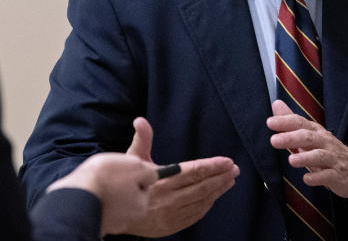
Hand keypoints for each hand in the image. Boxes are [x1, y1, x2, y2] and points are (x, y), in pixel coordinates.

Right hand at [46, 151, 155, 235]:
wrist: (75, 194)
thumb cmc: (105, 178)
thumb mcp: (135, 166)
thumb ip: (149, 171)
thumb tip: (154, 173)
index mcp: (141, 206)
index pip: (144, 185)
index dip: (135, 173)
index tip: (125, 169)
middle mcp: (128, 219)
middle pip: (129, 194)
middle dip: (122, 183)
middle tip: (110, 174)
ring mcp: (111, 222)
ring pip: (114, 200)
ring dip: (109, 190)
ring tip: (99, 181)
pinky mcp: (95, 221)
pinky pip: (100, 205)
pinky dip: (97, 198)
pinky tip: (92, 190)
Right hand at [125, 116, 239, 236]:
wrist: (112, 213)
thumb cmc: (126, 182)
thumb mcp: (132, 159)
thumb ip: (142, 139)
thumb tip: (140, 121)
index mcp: (162, 180)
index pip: (194, 171)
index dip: (213, 166)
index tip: (227, 161)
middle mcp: (169, 199)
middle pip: (203, 186)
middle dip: (221, 177)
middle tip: (234, 169)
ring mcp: (171, 214)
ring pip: (202, 201)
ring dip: (218, 190)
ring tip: (229, 180)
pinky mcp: (171, 226)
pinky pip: (195, 214)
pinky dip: (207, 204)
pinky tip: (214, 196)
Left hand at [267, 99, 347, 202]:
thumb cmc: (329, 151)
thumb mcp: (311, 135)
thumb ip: (292, 122)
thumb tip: (276, 104)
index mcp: (317, 132)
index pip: (300, 122)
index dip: (285, 122)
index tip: (270, 123)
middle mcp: (325, 142)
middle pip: (308, 137)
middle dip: (291, 138)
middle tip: (274, 140)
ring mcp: (333, 159)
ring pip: (320, 156)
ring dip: (305, 158)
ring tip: (291, 160)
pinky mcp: (339, 175)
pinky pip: (329, 176)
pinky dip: (318, 178)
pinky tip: (307, 179)